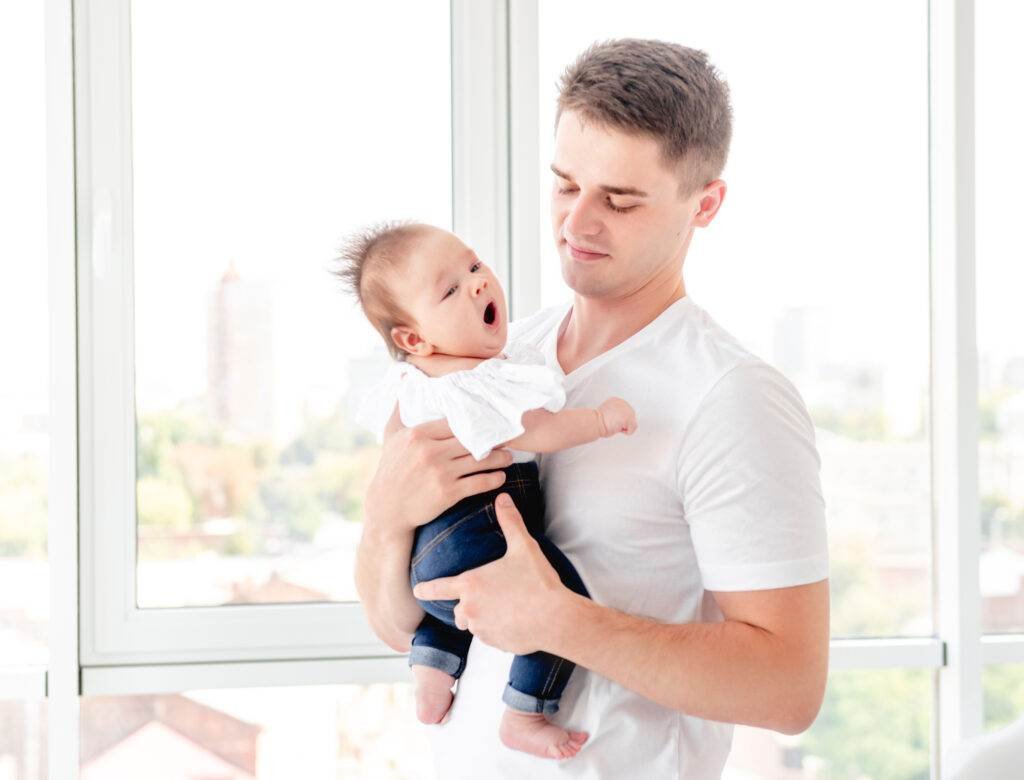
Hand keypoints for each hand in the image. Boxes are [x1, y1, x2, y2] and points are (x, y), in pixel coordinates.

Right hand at [364, 406, 512, 538]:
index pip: (454, 422)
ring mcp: (440, 472)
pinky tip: (500, 477)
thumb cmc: (390, 470)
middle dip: (492, 440)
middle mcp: (430, 451)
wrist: (387, 509)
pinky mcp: (448, 493)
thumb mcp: (390, 437)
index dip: (475, 422)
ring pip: (479, 461)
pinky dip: (493, 479)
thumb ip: (399, 409)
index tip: (490, 421)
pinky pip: (478, 483)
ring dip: (499, 459)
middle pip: (471, 440)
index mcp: (418, 435)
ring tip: (508, 457)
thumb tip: (404, 379)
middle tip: (507, 438)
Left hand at [412, 493, 567, 654]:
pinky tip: (515, 620)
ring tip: (504, 608)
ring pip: (473, 624)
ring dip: (482, 618)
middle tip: (490, 596)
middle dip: (468, 605)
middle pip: (458, 610)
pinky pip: (489, 637)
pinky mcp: (495, 644)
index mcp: (471, 585)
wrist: (555, 619)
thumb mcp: (523, 547)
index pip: (438, 588)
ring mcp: (482, 629)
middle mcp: (470, 609)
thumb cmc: (538, 582)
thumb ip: (510, 522)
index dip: (425, 589)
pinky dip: (497, 630)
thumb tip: (503, 498)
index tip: (416, 591)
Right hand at [597, 397, 636, 436]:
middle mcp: (624, 403)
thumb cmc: (597, 420)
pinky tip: (617, 428)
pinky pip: (632, 429)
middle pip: (631, 416)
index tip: (611, 420)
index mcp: (617, 400)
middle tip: (612, 424)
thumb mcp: (607, 412)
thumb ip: (615, 413)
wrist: (595, 422)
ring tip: (614, 425)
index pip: (625, 411)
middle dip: (623, 423)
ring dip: (623, 427)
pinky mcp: (629, 418)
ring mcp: (627, 410)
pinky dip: (625, 432)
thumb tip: (619, 419)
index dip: (619, 419)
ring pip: (632, 423)